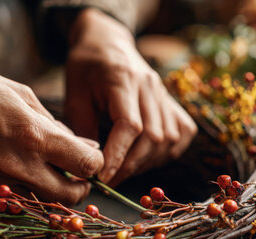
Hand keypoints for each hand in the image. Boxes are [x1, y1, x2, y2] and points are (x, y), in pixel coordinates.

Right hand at [0, 43, 102, 203]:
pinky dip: (22, 191)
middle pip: (71, 197)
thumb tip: (85, 147)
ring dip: (52, 192)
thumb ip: (58, 126)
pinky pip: (11, 201)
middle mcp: (17, 167)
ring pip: (41, 204)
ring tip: (45, 169)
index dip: (95, 162)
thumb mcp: (23, 95)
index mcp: (34, 137)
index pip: (88, 166)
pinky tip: (15, 170)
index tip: (89, 155)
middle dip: (80, 186)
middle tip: (74, 171)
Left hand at [65, 8, 196, 186]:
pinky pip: (181, 133)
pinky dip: (168, 151)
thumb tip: (90, 164)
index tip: (102, 176)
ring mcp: (164, 93)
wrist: (108, 42)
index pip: (130, 126)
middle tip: (110, 180)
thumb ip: (83, 128)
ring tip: (124, 170)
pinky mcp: (172, 101)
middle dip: (131, 165)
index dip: (118, 155)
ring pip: (169, 139)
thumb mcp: (73, 95)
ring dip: (147, 162)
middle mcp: (150, 86)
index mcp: (122, 80)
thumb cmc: (86, 68)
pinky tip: (148, 157)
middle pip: (153, 137)